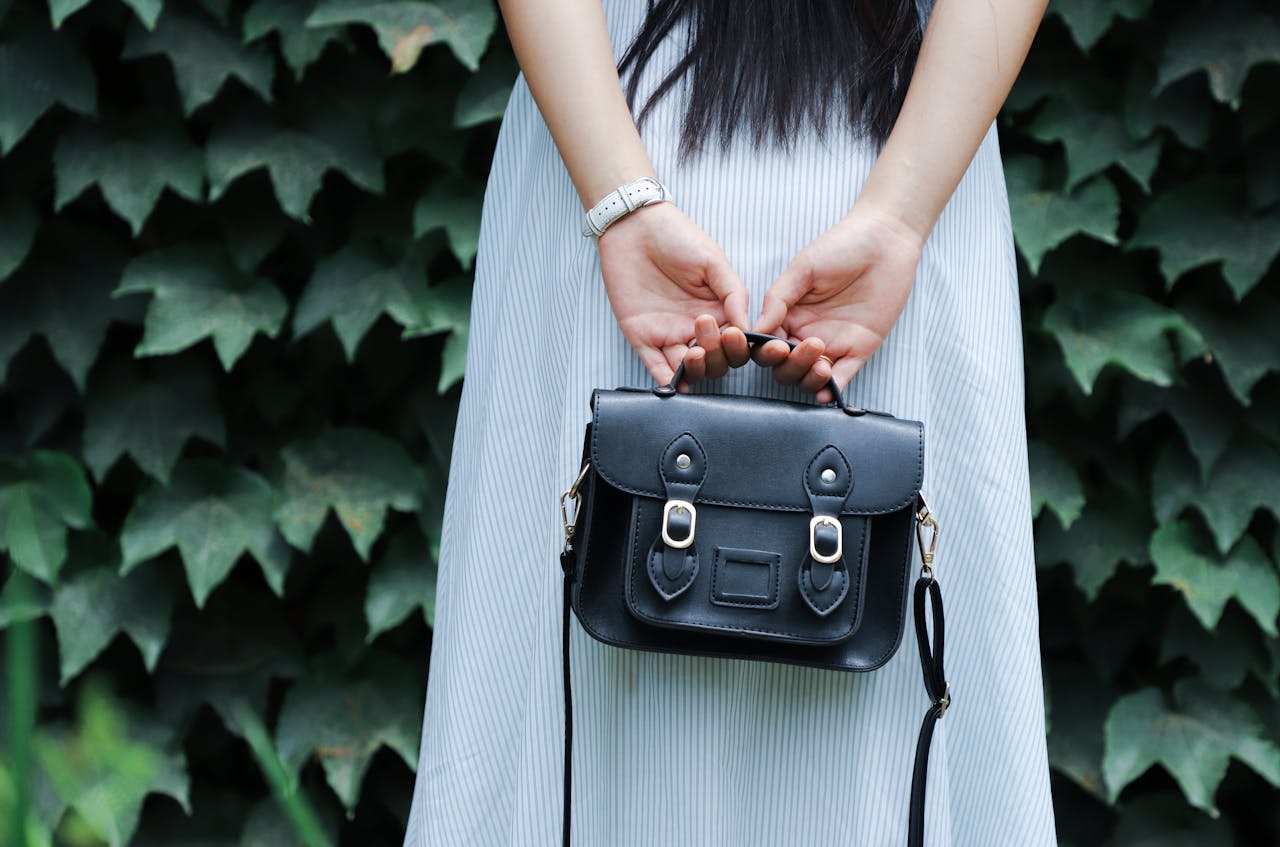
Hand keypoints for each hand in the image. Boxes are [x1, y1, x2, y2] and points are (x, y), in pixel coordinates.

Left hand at [597, 202, 750, 389]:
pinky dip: (667, 380)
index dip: (739, 346)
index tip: (736, 335)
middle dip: (718, 355)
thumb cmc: (677, 237)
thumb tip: (748, 328)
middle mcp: (695, 328)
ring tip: (695, 354)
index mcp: (718, 311)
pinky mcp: (642, 336)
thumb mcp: (713, 261)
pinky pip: (656, 366)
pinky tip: (677, 384)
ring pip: (689, 368)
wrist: (634, 226)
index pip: (735, 343)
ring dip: (697, 370)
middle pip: (716, 361)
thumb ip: (734, 295)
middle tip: (710, 333)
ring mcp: (669, 334)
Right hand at [751, 205, 925, 402]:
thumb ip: (777, 299)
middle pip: (785, 367)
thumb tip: (755, 330)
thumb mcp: (802, 269)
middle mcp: (806, 333)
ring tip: (819, 364)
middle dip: (788, 366)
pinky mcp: (859, 349)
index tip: (774, 345)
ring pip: (809, 377)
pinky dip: (832, 389)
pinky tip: (827, 390)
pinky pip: (843, 377)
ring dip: (807, 378)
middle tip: (803, 347)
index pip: (766, 344)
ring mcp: (833, 344)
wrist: (885, 241)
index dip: (765, 351)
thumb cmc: (841, 246)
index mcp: (789, 314)